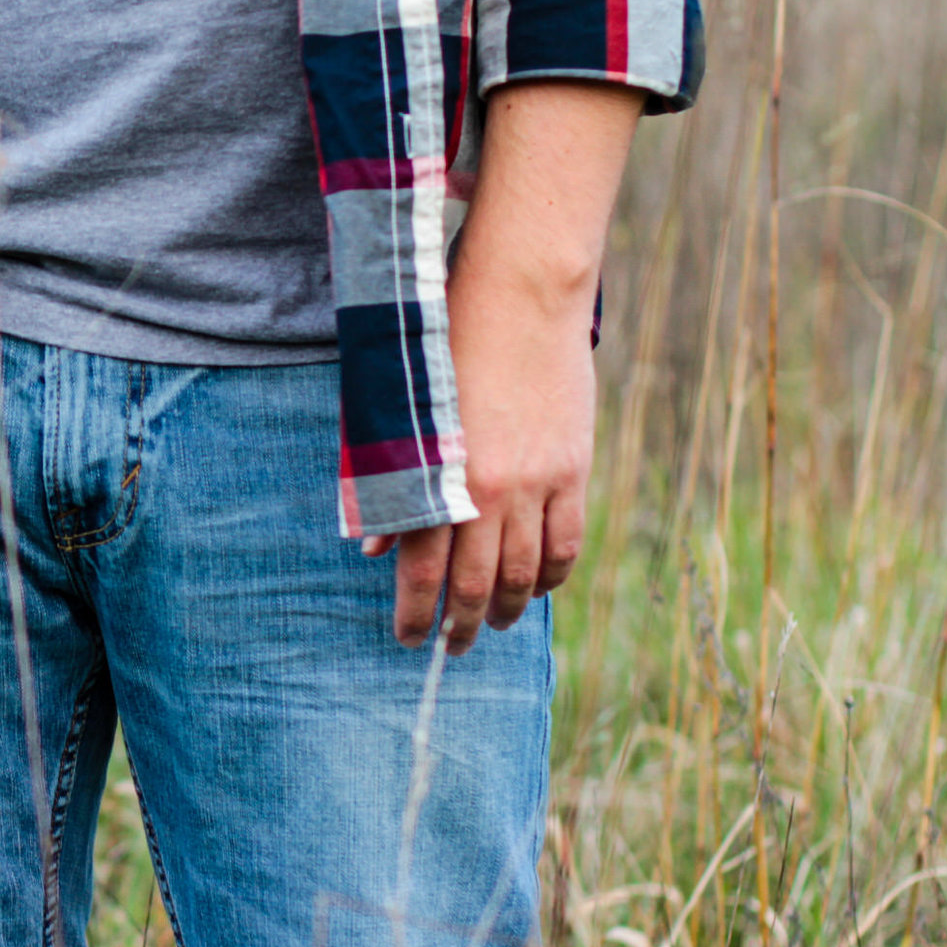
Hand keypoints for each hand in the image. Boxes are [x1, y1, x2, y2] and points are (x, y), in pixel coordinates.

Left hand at [364, 261, 595, 653]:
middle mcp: (485, 491)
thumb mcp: (400, 413)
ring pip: (528, 573)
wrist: (517, 298)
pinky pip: (568, 542)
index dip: (414, 614)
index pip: (421, 572)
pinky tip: (541, 588)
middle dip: (461, 625)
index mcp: (435, 479)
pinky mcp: (573, 469)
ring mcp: (536, 483)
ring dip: (511, 609)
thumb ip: (384, 483)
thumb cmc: (442, 348)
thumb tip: (374, 549)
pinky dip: (554, 575)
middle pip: (477, 584)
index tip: (407, 639)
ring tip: (496, 625)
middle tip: (451, 648)